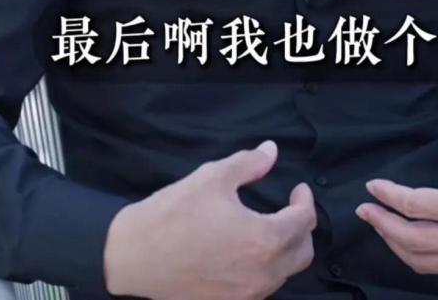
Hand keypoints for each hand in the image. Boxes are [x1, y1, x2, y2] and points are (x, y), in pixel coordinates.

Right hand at [104, 139, 316, 299]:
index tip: (297, 189)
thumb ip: (249, 163)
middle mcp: (263, 275)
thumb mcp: (212, 177)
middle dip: (302, 227)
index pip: (304, 221)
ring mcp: (247, 296)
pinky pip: (261, 288)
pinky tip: (246, 251)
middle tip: (288, 208)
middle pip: (303, 253)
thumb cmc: (173, 215)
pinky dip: (264, 269)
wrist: (132, 260)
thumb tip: (271, 150)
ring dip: (285, 250)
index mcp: (265, 240)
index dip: (304, 200)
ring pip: (284, 274)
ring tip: (268, 227)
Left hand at [355, 94, 437, 284]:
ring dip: (397, 246)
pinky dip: (423, 262)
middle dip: (382, 225)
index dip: (388, 196)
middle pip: (410, 241)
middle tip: (364, 211)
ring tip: (383, 228)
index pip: (415, 205)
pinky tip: (416, 247)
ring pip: (425, 264)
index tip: (372, 186)